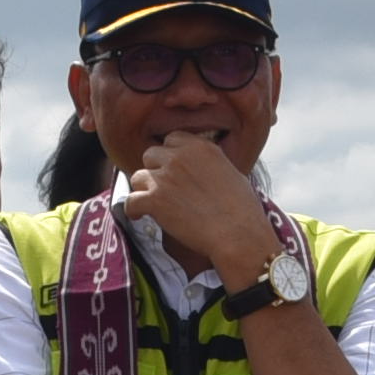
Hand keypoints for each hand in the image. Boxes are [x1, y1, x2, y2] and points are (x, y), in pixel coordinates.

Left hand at [130, 135, 279, 289]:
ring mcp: (165, 177)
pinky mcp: (155, 200)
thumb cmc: (243, 211)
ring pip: (138, 177)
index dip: (170, 155)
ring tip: (152, 204)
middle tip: (163, 188)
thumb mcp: (232, 173)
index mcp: (200, 147)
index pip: (172, 139)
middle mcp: (180, 157)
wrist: (238, 235)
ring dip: (144, 189)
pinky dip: (133, 210)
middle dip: (155, 171)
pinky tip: (139, 216)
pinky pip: (131, 200)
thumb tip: (201, 170)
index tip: (172, 169)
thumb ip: (209, 165)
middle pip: (151, 155)